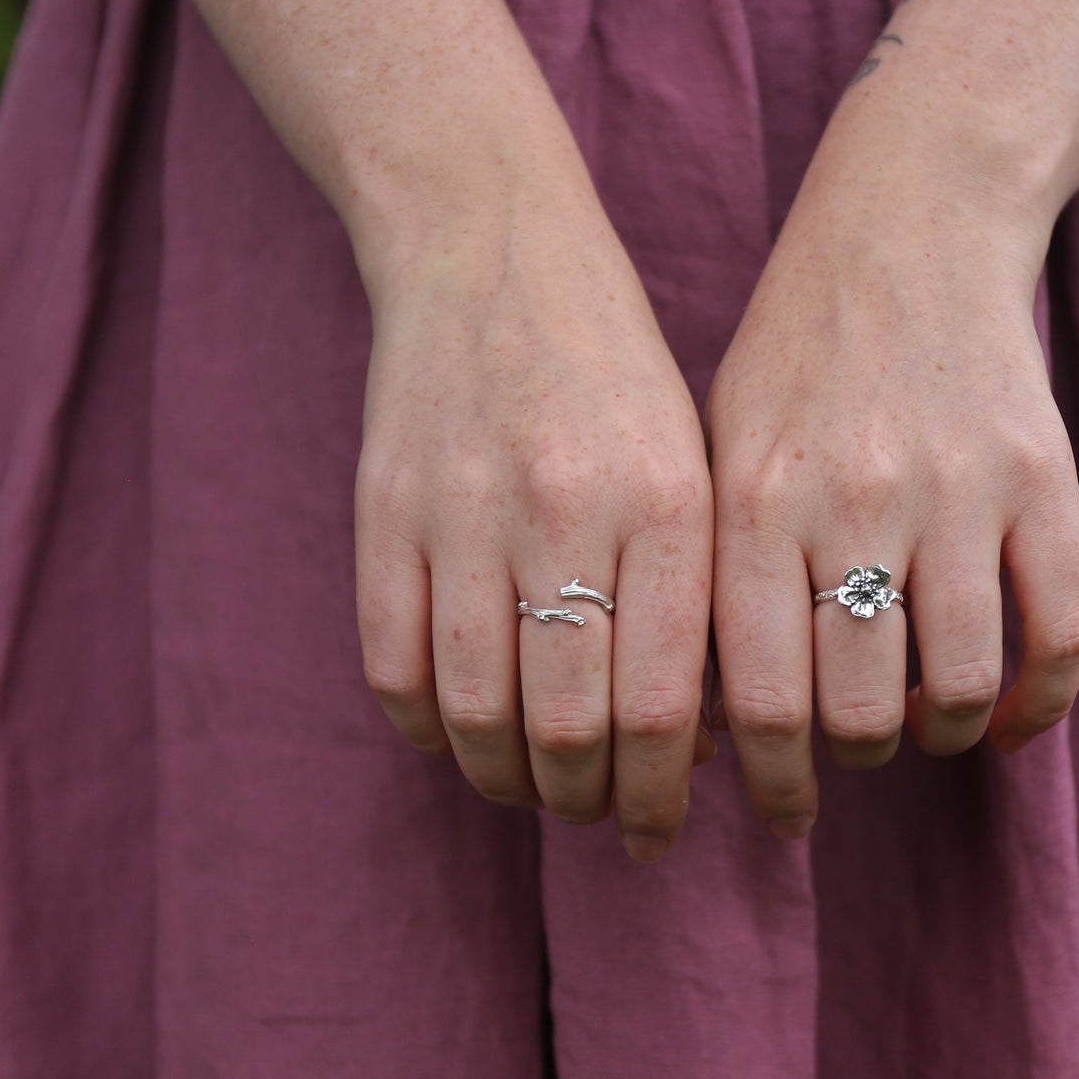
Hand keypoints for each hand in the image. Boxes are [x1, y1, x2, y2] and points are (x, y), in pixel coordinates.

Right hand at [353, 178, 714, 861]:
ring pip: (476, 713)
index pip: (664, 707)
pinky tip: (455, 734)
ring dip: (506, 779)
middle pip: (571, 727)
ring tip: (532, 789)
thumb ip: (695, 598)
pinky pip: (393, 666)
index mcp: (669, 503)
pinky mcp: (384, 510)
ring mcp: (465, 511)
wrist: (490, 249)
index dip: (659, 796)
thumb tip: (688, 750)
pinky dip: (424, 727)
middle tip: (597, 819)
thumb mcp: (688, 465)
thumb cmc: (614, 375)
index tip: (659, 829)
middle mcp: (569, 511)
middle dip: (588, 803)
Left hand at [707, 181, 1078, 838]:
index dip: (771, 782)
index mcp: (755, 499)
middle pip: (856, 712)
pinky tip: (1009, 719)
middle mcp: (855, 497)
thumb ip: (718, 579)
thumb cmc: (795, 361)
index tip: (779, 812)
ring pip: (959, 687)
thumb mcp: (720, 450)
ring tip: (920, 723)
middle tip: (846, 758)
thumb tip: (719, 733)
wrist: (910, 231)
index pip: (758, 698)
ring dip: (941, 735)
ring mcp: (959, 486)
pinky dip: (1038, 704)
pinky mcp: (1043, 477)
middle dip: (849, 765)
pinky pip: (1060, 635)